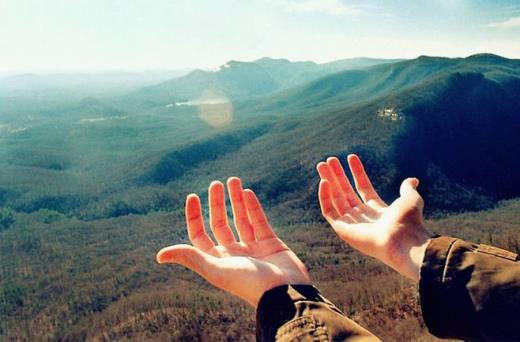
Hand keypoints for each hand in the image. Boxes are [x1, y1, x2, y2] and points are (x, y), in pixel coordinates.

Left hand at [156, 177, 310, 306]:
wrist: (285, 293)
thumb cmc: (248, 284)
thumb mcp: (216, 270)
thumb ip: (190, 258)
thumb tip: (159, 255)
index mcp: (217, 261)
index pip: (200, 235)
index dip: (194, 217)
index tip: (193, 196)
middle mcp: (233, 254)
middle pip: (220, 224)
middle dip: (217, 204)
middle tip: (215, 183)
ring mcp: (253, 249)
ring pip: (241, 219)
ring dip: (236, 200)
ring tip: (233, 179)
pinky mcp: (271, 244)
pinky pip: (259, 221)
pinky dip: (253, 207)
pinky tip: (247, 192)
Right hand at [316, 154, 433, 281]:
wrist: (402, 240)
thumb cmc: (408, 222)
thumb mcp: (410, 199)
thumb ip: (407, 188)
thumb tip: (412, 179)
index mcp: (377, 210)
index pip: (363, 187)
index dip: (357, 172)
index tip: (351, 156)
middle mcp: (362, 216)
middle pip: (346, 192)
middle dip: (337, 175)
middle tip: (330, 159)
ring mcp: (351, 223)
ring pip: (335, 199)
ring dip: (328, 181)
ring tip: (321, 164)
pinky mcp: (342, 229)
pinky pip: (328, 211)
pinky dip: (324, 196)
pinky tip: (324, 181)